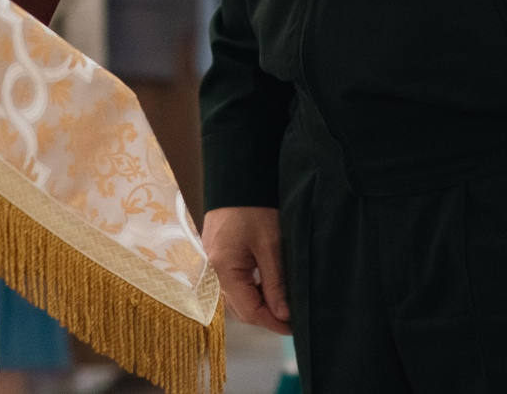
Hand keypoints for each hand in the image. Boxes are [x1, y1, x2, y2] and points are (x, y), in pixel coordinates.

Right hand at [201, 205, 291, 335]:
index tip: (294, 328)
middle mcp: (213, 271)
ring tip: (283, 302)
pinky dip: (251, 288)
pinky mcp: (216, 255)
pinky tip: (268, 285)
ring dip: (259, 302)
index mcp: (224, 270)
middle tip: (292, 318)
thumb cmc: (254, 208)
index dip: (273, 323)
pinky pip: (233, 282)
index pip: (249, 311)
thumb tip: (283, 314)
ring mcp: (212, 263)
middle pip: (240, 307)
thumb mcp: (271, 246)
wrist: (237, 178)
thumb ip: (276, 283)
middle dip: (266, 315)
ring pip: (237, 296)